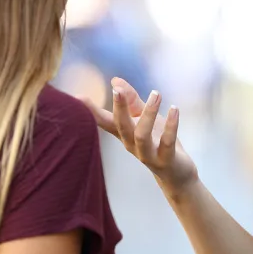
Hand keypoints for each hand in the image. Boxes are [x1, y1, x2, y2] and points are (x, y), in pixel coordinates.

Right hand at [81, 78, 197, 195]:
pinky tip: (174, 109)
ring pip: (142, 136)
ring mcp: (147, 154)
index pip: (104, 120)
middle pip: (121, 126)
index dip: (90, 110)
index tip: (77, 98)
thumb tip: (115, 81)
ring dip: (148, 114)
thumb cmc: (157, 141)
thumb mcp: (144, 118)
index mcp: (124, 133)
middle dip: (119, 108)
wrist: (176, 172)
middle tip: (118, 90)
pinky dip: (171, 126)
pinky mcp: (165, 160)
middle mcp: (131, 144)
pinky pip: (167, 143)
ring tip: (156, 93)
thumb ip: (132, 101)